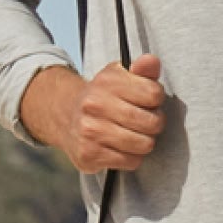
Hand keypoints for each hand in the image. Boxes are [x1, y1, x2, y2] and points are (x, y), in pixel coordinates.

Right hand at [19, 56, 166, 172]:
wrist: (65, 116)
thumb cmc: (106, 96)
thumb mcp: (122, 76)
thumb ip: (143, 70)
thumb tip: (151, 61)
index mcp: (107, 81)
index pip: (154, 94)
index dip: (157, 99)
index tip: (148, 100)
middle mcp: (94, 105)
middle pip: (152, 122)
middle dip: (155, 123)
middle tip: (145, 121)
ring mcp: (89, 131)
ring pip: (144, 144)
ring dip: (145, 142)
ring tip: (134, 134)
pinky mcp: (88, 155)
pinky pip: (131, 162)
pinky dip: (132, 157)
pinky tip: (121, 147)